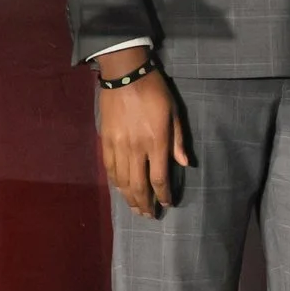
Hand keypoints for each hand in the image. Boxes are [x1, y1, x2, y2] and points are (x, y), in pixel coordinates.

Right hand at [94, 49, 187, 218]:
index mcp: (156, 142)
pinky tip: (120, 190)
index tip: (167, 203)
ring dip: (129, 198)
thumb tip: (184, 164)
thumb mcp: (175, 113)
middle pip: (139, 185)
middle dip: (145, 203)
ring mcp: (118, 146)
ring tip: (136, 209)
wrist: (125, 75)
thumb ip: (178, 141)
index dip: (163, 195)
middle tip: (150, 215)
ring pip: (122, 181)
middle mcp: (136, 149)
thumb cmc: (155, 92)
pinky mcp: (105, 141)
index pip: (159, 178)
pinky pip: (109, 169)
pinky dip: (115, 183)